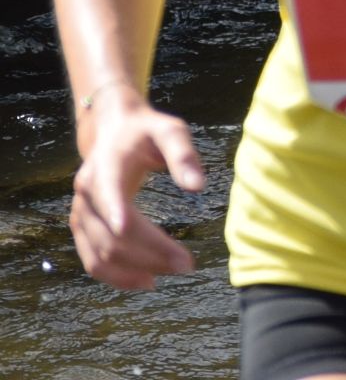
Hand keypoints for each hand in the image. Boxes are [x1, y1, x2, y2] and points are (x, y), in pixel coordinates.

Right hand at [69, 91, 205, 289]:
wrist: (112, 131)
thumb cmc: (146, 131)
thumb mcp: (170, 130)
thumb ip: (184, 155)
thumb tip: (198, 187)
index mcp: (105, 168)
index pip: (108, 195)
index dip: (116, 214)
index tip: (130, 232)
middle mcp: (86, 194)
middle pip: (112, 234)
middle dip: (148, 253)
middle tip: (187, 264)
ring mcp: (81, 214)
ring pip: (100, 253)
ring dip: (133, 270)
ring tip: (171, 274)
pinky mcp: (82, 228)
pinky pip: (92, 260)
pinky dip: (115, 276)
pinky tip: (145, 280)